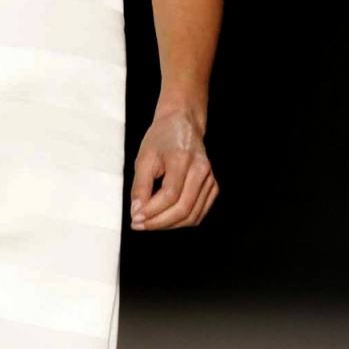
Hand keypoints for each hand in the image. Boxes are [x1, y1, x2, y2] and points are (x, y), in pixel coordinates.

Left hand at [130, 108, 218, 231]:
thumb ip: (140, 187)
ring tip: (150, 224)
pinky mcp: (212, 186)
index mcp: (182, 158)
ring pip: (192, 215)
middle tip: (140, 225)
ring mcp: (210, 179)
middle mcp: (201, 169)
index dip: (151, 211)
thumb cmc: (161, 138)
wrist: (182, 124)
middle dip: (158, 222)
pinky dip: (181, 221)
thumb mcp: (144, 159)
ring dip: (169, 225)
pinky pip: (198, 213)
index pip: (170, 195)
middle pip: (183, 208)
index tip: (135, 219)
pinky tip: (165, 219)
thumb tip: (137, 213)